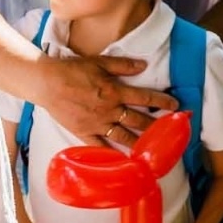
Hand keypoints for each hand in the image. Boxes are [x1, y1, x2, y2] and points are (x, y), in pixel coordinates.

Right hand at [35, 54, 178, 146]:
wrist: (47, 83)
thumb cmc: (72, 70)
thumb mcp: (99, 62)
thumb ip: (122, 65)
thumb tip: (143, 65)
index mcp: (114, 91)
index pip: (144, 97)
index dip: (162, 101)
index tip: (176, 106)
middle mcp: (109, 109)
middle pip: (138, 119)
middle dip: (155, 125)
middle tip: (169, 131)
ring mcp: (97, 123)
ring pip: (123, 135)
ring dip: (139, 142)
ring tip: (152, 149)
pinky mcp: (84, 132)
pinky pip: (101, 146)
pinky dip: (112, 154)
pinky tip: (123, 160)